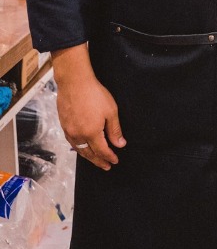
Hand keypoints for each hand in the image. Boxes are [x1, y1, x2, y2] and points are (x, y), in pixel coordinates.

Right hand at [51, 44, 125, 170]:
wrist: (74, 82)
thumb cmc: (94, 94)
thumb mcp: (111, 111)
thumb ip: (114, 130)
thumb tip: (120, 144)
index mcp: (92, 133)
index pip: (102, 151)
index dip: (109, 157)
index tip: (115, 161)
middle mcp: (78, 135)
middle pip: (89, 154)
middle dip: (98, 161)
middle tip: (106, 166)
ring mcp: (69, 131)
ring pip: (79, 149)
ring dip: (88, 156)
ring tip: (95, 160)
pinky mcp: (63, 124)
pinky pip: (71, 142)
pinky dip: (78, 148)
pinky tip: (81, 147)